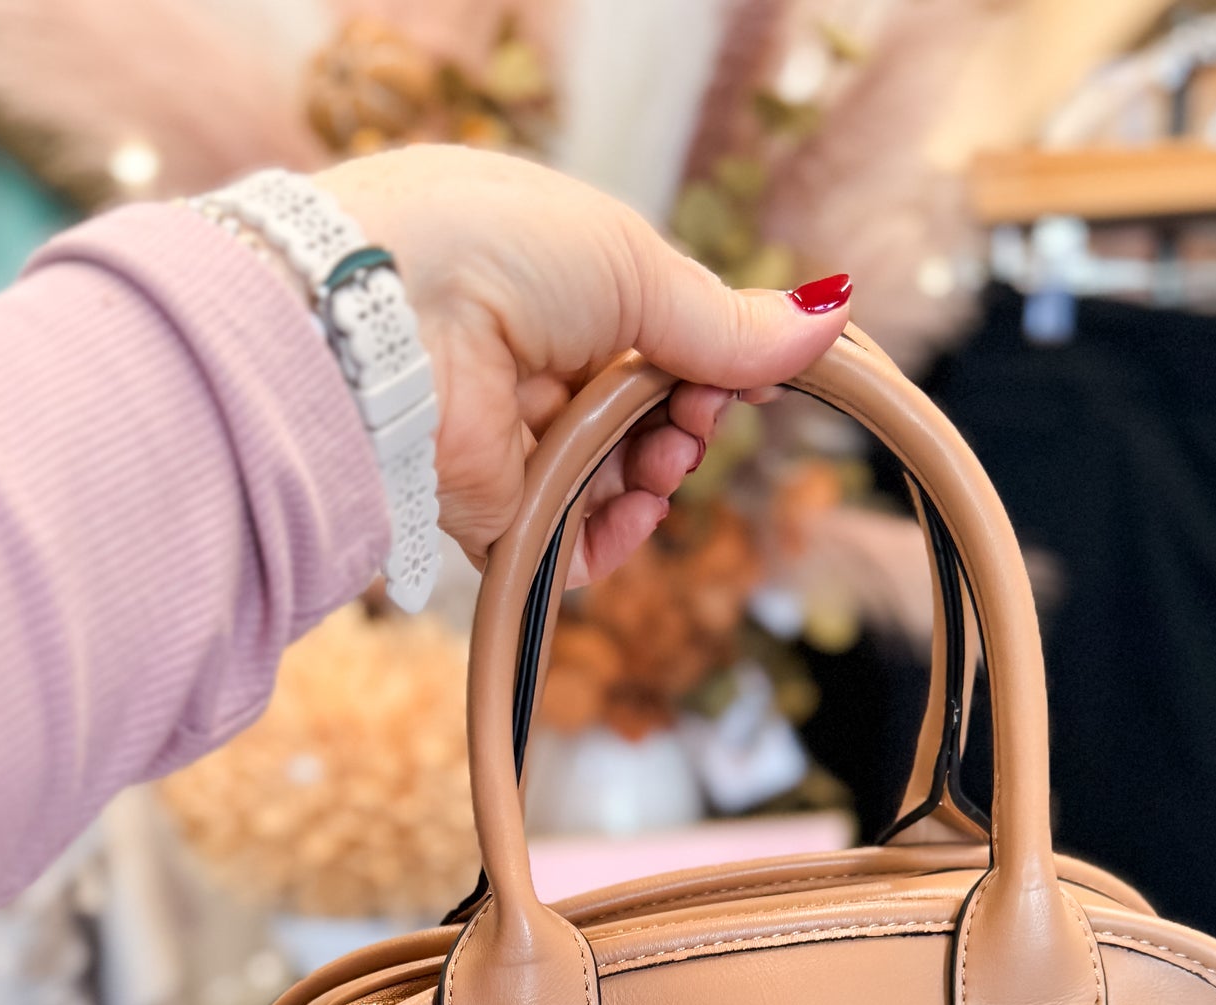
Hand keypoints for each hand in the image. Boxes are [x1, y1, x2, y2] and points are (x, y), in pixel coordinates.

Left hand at [314, 148, 850, 583]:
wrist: (387, 321)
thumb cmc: (501, 252)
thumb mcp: (635, 268)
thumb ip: (726, 320)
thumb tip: (829, 316)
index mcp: (560, 283)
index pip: (658, 339)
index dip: (709, 365)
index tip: (744, 377)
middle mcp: (535, 360)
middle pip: (645, 416)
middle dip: (687, 425)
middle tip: (695, 422)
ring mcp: (511, 437)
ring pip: (615, 481)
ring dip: (656, 480)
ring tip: (663, 465)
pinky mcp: (487, 507)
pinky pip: (568, 541)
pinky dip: (612, 539)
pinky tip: (636, 515)